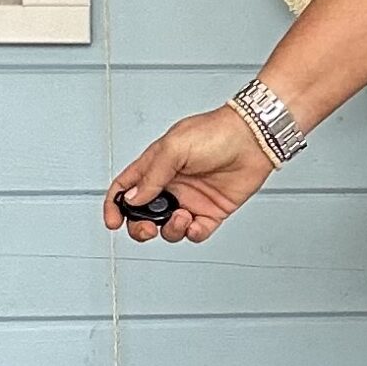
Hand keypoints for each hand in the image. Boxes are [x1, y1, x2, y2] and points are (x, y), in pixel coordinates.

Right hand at [103, 105, 274, 243]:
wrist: (254, 138)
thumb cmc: (215, 132)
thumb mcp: (173, 148)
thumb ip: (151, 176)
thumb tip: (133, 199)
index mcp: (156, 166)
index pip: (126, 189)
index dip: (115, 206)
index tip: (112, 221)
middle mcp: (171, 185)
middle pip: (144, 216)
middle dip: (139, 228)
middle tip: (146, 228)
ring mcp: (191, 199)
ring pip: (169, 228)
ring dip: (170, 229)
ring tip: (181, 215)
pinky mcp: (212, 211)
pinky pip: (196, 232)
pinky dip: (192, 233)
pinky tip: (194, 224)